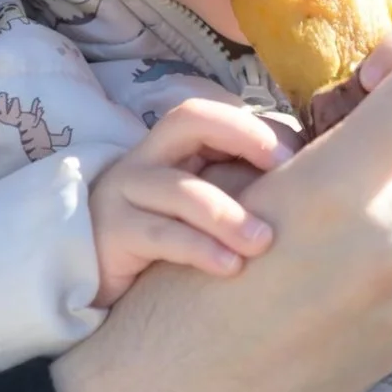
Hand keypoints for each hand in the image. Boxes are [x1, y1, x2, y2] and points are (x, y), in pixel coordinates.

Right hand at [88, 100, 289, 307]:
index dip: (253, 127)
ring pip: (181, 189)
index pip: (208, 113)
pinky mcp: (114, 235)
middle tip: (285, 169)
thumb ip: (235, 186)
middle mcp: (144, 159)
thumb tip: (302, 176)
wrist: (89, 279)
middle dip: (243, 136)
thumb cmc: (161, 241)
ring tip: (263, 242)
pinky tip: (230, 267)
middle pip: (188, 119)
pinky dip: (200, 249)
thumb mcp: (196, 207)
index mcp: (169, 147)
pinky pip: (161, 236)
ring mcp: (123, 194)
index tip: (296, 158)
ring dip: (229, 214)